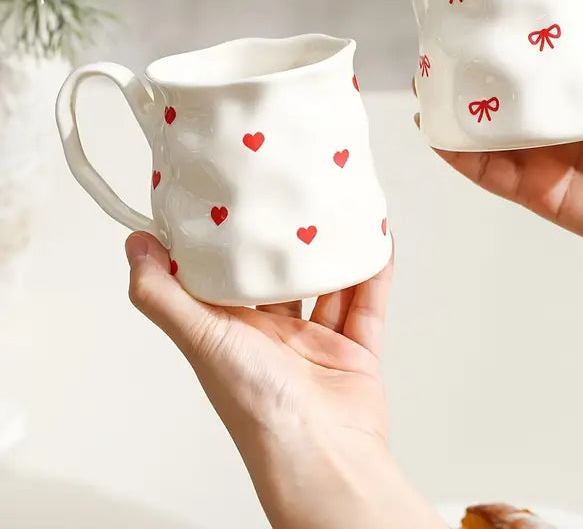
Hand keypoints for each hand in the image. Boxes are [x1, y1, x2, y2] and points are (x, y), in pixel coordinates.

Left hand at [124, 233, 444, 528]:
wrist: (323, 454)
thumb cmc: (259, 409)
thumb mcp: (203, 340)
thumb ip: (165, 296)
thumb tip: (134, 248)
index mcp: (233, 334)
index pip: (228, 278)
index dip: (230, 241)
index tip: (235, 201)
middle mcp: (273, 338)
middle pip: (283, 279)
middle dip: (289, 243)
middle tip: (295, 198)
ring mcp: (317, 344)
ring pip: (329, 286)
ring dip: (335, 253)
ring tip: (340, 211)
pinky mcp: (355, 351)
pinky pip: (367, 304)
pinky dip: (374, 274)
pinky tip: (378, 242)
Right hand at [420, 0, 582, 279]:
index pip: (539, 50)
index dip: (512, 26)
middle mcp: (557, 116)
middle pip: (501, 88)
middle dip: (469, 65)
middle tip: (441, 37)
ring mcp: (541, 153)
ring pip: (485, 127)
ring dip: (452, 106)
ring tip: (425, 80)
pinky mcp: (534, 189)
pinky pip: (487, 170)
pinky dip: (459, 153)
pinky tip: (437, 131)